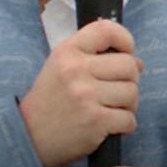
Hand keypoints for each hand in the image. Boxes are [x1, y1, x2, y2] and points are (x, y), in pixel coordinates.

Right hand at [18, 20, 142, 166]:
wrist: (28, 137)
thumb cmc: (48, 102)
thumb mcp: (60, 68)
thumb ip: (93, 58)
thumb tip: (138, 62)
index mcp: (67, 52)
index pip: (105, 30)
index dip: (124, 38)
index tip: (126, 52)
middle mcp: (76, 70)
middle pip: (128, 65)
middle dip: (130, 80)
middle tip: (117, 91)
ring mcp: (86, 96)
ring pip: (132, 93)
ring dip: (128, 105)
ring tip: (113, 110)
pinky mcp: (95, 121)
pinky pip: (129, 119)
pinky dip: (126, 125)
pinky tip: (112, 127)